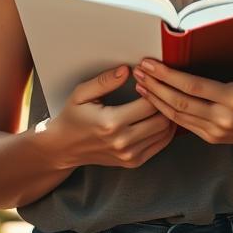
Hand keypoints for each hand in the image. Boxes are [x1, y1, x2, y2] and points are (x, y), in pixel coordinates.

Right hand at [47, 64, 176, 169]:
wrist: (65, 147)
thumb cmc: (73, 117)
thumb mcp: (82, 94)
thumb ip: (105, 81)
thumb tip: (126, 70)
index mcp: (111, 123)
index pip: (148, 104)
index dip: (155, 89)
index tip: (152, 79)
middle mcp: (123, 142)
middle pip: (161, 120)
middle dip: (164, 102)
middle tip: (162, 89)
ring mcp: (129, 155)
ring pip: (164, 133)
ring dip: (168, 116)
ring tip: (163, 101)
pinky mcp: (133, 162)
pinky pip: (160, 145)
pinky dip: (165, 130)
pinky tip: (161, 117)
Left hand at [133, 36, 232, 147]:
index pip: (194, 86)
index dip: (169, 76)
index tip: (152, 64)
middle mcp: (222, 117)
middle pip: (180, 101)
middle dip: (155, 85)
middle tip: (139, 70)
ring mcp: (214, 130)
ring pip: (176, 115)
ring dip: (155, 98)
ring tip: (140, 83)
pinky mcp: (210, 138)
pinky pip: (181, 125)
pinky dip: (164, 112)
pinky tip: (153, 99)